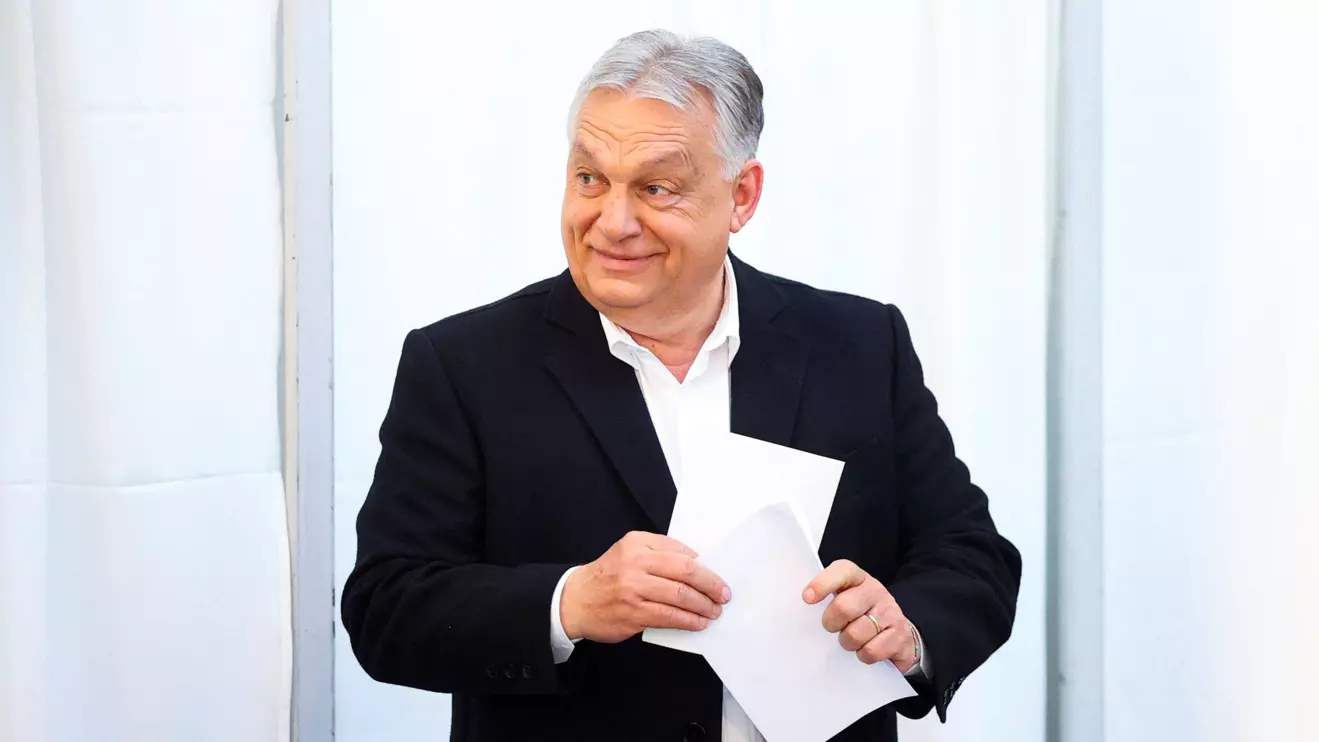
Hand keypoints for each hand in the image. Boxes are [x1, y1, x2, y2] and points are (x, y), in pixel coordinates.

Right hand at [560, 531, 731, 643]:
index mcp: (637, 543)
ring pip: (680, 596)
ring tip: (713, 611)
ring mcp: (634, 589)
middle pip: (685, 572)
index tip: (717, 576)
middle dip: (710, 585)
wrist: (575, 600)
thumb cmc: (607, 576)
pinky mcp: (633, 613)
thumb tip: (697, 564)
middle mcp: (635, 563)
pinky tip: (697, 623)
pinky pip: (669, 616)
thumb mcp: (628, 552)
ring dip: (702, 605)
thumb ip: (659, 553)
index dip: (704, 566)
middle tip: (723, 594)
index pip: (680, 551)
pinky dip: (688, 621)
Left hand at [804, 559, 917, 672]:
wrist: (898, 632)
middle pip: (843, 607)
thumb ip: (826, 597)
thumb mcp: (845, 598)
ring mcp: (890, 612)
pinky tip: (865, 649)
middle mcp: (875, 591)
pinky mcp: (899, 635)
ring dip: (847, 642)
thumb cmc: (861, 614)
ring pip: (855, 634)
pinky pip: (871, 651)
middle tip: (832, 627)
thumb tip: (805, 603)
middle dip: (831, 623)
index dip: (822, 583)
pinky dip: (863, 655)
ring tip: (850, 640)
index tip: (807, 598)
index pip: (842, 571)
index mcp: (858, 578)